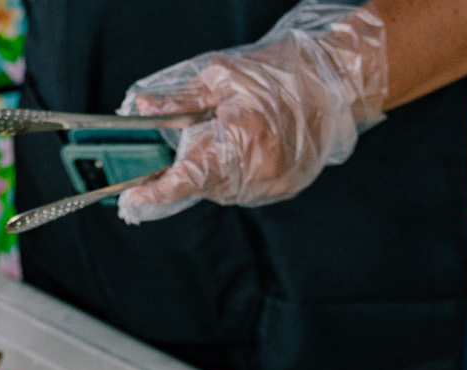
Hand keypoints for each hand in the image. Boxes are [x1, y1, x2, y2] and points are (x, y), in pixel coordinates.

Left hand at [116, 2, 386, 224]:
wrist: (334, 85)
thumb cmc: (279, 74)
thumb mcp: (222, 77)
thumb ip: (179, 99)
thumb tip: (140, 108)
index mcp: (239, 137)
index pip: (188, 178)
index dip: (157, 192)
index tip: (133, 198)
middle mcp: (256, 169)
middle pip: (202, 187)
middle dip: (183, 173)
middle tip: (178, 152)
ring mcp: (271, 184)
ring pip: (221, 191)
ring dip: (210, 172)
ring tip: (223, 138)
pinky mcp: (282, 189)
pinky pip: (243, 190)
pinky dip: (233, 175)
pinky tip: (242, 148)